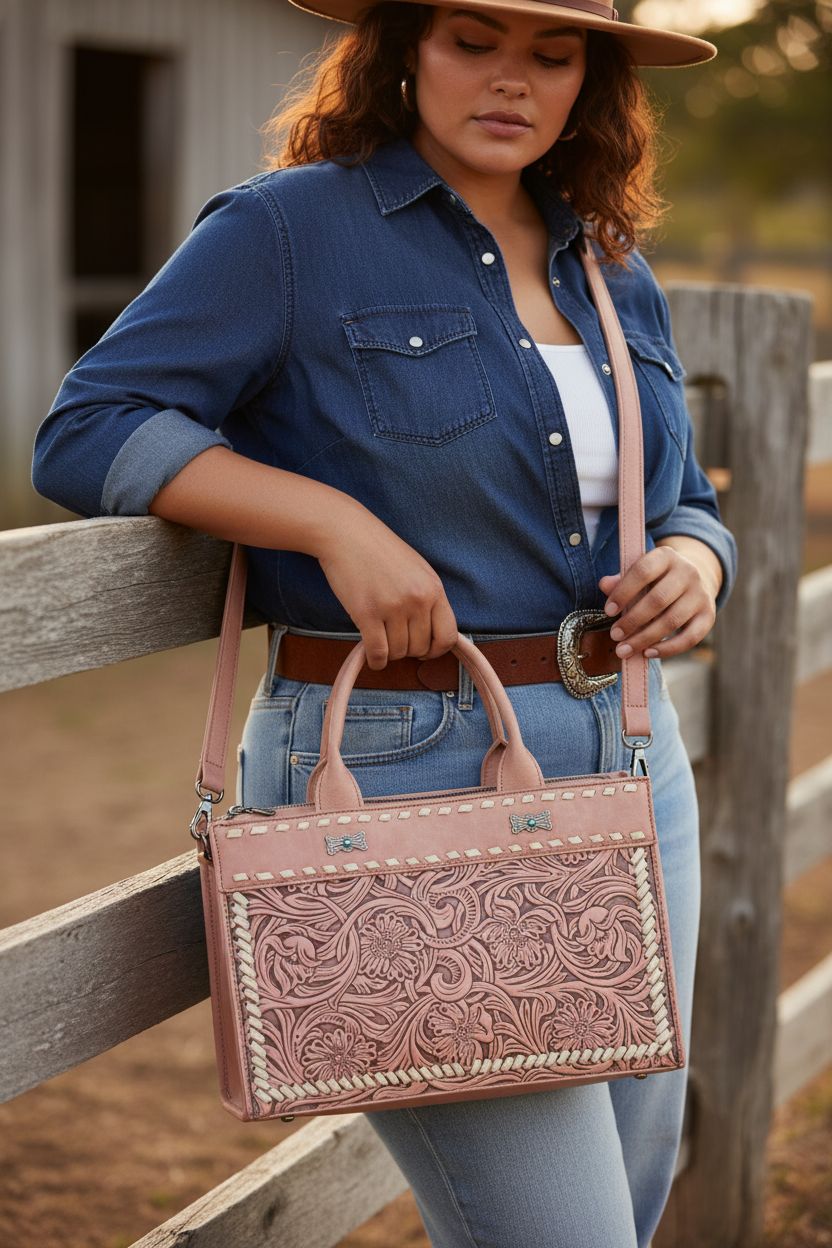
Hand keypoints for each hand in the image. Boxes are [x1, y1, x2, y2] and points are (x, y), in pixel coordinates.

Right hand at [316, 504, 458, 669]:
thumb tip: (432, 632)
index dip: (436, 650)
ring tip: (381, 640)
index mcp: (433, 588)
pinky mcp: (367, 614)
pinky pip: (378, 652)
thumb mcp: (417, 570)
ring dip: (390, 653)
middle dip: (408, 650)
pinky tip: (372, 657)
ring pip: (399, 652)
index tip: (424, 651)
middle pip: (420, 647)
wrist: (347, 533)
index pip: (447, 635)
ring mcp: (392, 607)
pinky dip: (375, 661)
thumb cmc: (379, 550)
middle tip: (395, 640)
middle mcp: (417, 599)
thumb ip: (427, 598)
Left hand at [598, 539, 721, 659]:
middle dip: (633, 620)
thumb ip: (621, 580)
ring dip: (645, 638)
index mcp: (666, 556)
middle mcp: (688, 572)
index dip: (623, 592)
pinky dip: (668, 649)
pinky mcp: (708, 615)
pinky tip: (648, 653)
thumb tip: (604, 585)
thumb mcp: (640, 573)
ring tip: (625, 649)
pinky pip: (690, 637)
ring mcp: (701, 594)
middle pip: (658, 599)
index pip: (643, 571)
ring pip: (672, 621)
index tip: (608, 611)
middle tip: (615, 635)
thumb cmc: (657, 579)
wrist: (695, 579)